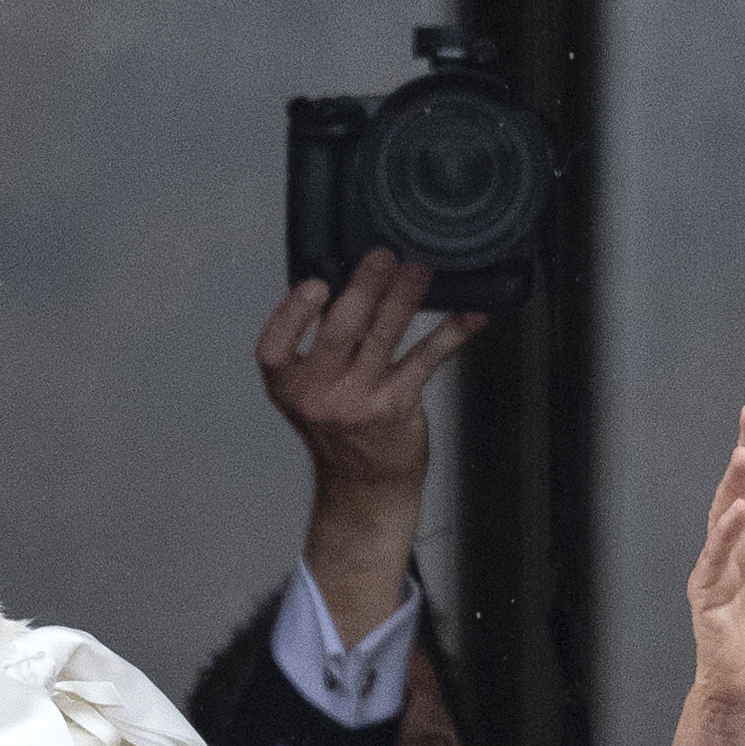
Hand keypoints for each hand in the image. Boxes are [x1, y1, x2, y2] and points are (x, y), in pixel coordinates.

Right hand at [257, 253, 484, 640]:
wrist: (363, 488)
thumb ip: (319, 348)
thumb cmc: (339, 431)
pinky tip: (470, 316)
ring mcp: (359, 401)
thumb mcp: (310, 393)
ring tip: (419, 270)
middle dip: (364, 287)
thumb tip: (350, 284)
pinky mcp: (397, 406)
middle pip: (340, 331)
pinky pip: (425, 360)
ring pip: (383, 338)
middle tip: (382, 256)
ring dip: (404, 298)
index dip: (291, 312)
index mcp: (288, 386)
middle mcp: (319, 395)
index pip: (274, 346)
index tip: (314, 283)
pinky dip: (451, 334)